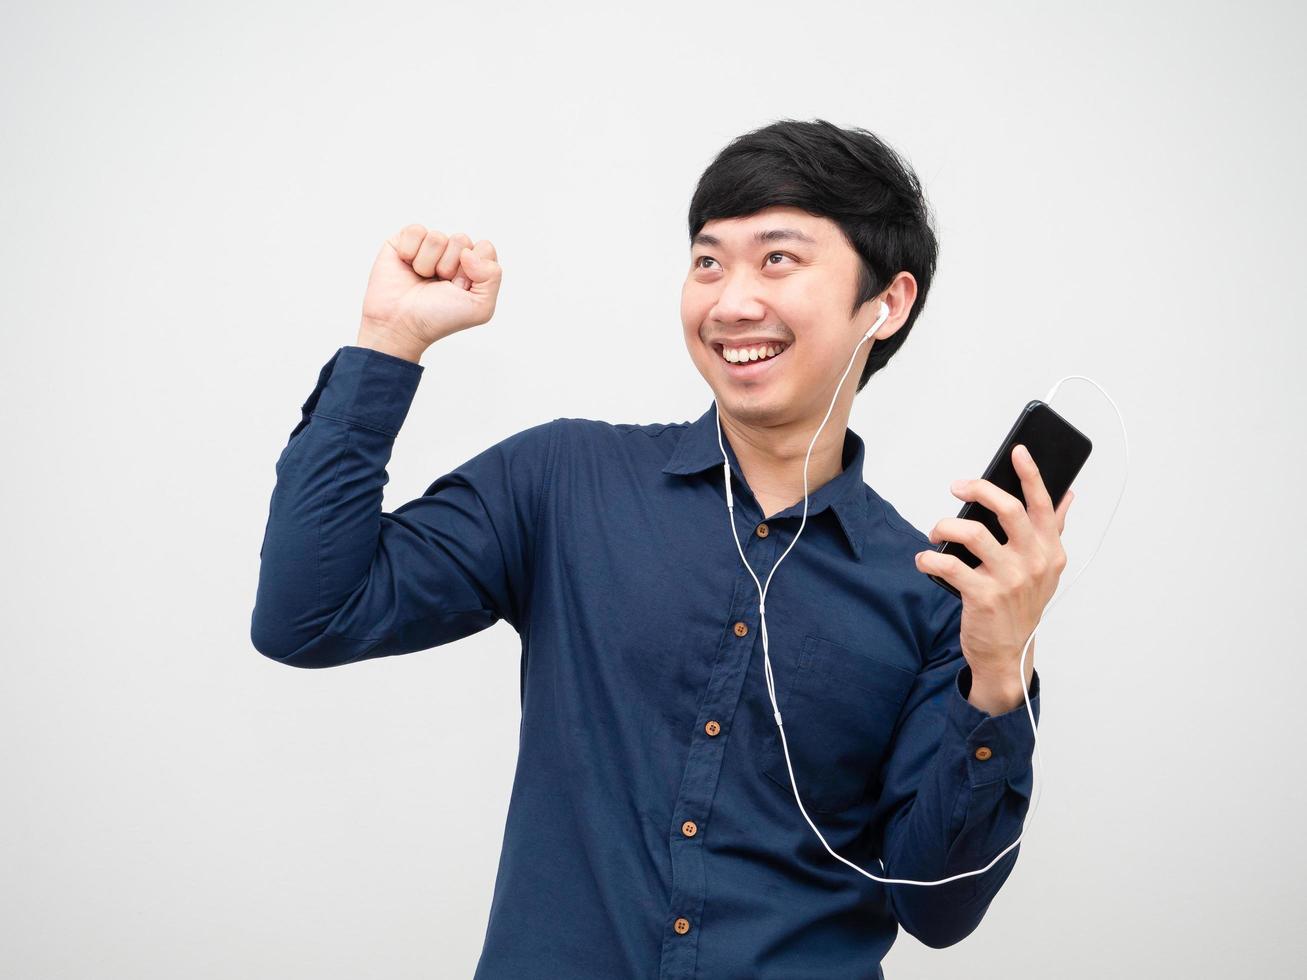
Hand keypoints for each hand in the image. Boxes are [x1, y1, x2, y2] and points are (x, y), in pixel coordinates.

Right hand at [357, 224, 502, 358]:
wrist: (401, 324)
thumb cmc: (439, 318)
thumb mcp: (480, 308)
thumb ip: (492, 276)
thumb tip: (468, 252)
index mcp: (473, 267)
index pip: (485, 248)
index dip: (473, 269)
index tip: (459, 289)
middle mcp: (452, 254)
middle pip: (461, 239)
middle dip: (450, 266)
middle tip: (439, 285)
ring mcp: (428, 248)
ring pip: (437, 237)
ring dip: (428, 264)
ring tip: (422, 279)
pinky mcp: (404, 241)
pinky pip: (415, 231)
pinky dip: (410, 252)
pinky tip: (407, 266)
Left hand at [913, 444, 1073, 687]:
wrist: (1008, 654)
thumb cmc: (1021, 605)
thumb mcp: (1045, 569)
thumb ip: (1054, 530)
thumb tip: (1068, 495)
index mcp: (1051, 551)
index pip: (1043, 504)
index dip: (1030, 475)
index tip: (1017, 451)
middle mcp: (1034, 563)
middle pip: (1007, 509)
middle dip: (978, 489)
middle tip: (956, 486)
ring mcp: (1009, 580)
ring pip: (972, 533)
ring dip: (945, 525)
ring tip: (935, 532)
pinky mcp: (983, 597)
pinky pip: (949, 565)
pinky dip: (929, 558)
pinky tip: (924, 559)